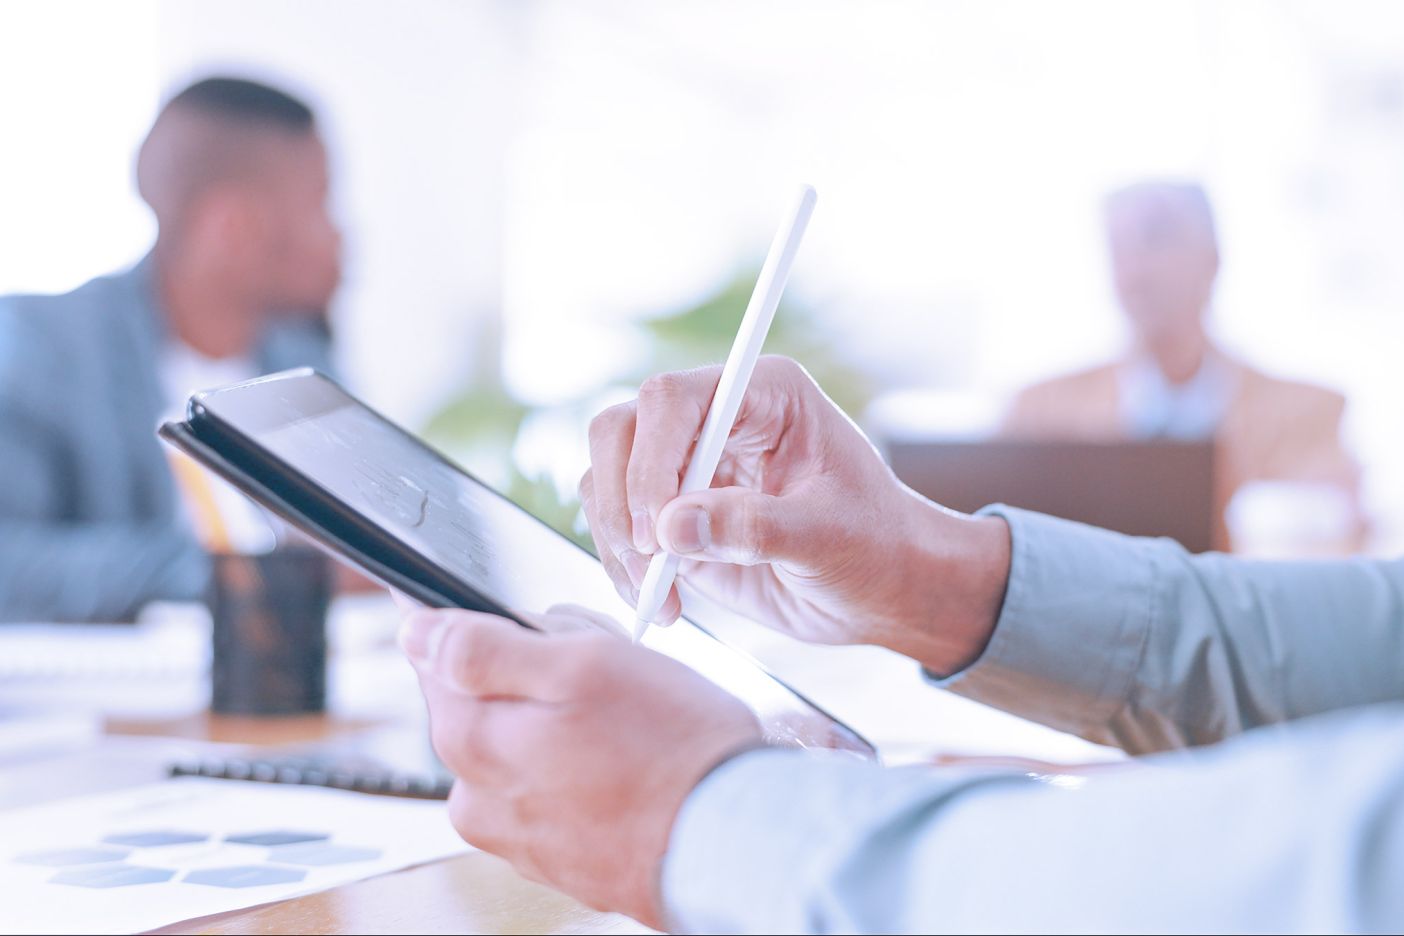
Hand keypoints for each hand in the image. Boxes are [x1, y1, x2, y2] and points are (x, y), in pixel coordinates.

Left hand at [399, 606, 762, 928]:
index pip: (431, 657)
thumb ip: (485, 648)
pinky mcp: (560, 858)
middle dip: (536, 670)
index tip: (519, 616)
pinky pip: (556, 786)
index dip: (472, 619)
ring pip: (524, 741)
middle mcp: (480, 799)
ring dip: (564, 718)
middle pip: (485, 698)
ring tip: (629, 718)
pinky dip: (586, 765)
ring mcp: (519, 836)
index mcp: (471, 741)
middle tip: (605, 666)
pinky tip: (633, 758)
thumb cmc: (670, 750)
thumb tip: (417, 632)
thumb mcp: (581, 664)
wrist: (734, 843)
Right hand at [580, 355, 1009, 674]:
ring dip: (617, 540)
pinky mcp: (672, 513)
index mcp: (764, 394)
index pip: (673, 399)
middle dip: (620, 500)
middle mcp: (716, 419)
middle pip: (621, 428)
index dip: (651, 460)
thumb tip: (671, 527)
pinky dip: (622, 566)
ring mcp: (687, 464)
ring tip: (657, 594)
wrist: (884, 589)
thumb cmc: (876, 547)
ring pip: (604, 475)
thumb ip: (755, 529)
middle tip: (648, 563)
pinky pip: (616, 525)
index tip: (657, 528)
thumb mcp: (829, 538)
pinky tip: (661, 602)